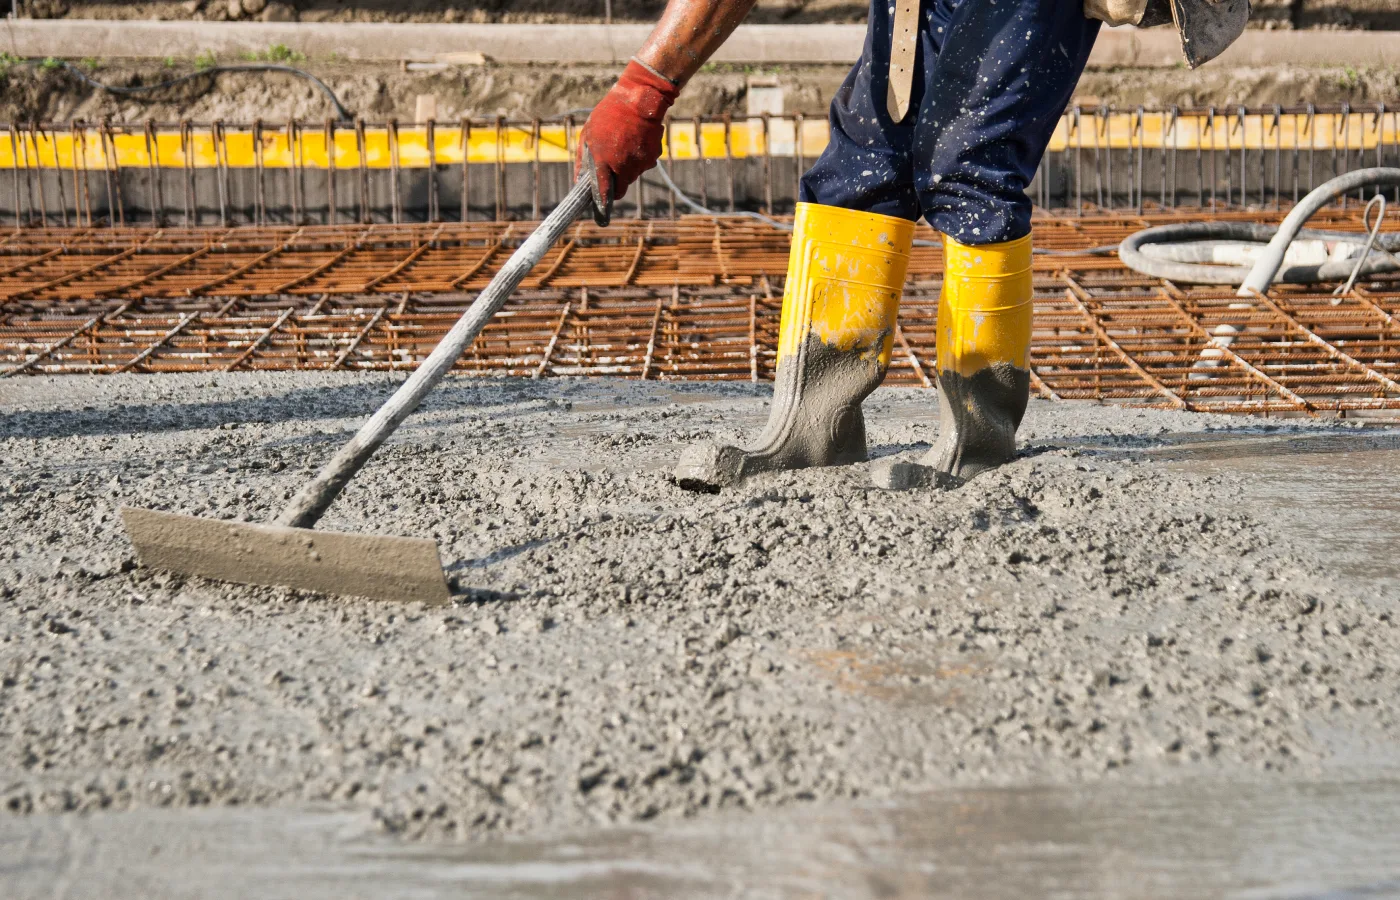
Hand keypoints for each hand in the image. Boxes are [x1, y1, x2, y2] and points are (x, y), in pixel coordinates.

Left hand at [577, 59, 679, 224]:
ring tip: (624, 144)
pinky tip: (636, 141)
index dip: (603, 203)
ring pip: (633, 175)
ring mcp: (640, 163)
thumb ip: (582, 159)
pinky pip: (644, 164)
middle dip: (616, 182)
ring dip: (628, 167)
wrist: (640, 99)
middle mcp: (623, 166)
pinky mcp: (653, 157)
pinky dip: (640, 158)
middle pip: (621, 188)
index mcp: (604, 161)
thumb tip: (578, 180)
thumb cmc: (609, 114)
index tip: (601, 211)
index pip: (604, 193)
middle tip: (612, 167)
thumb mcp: (588, 134)